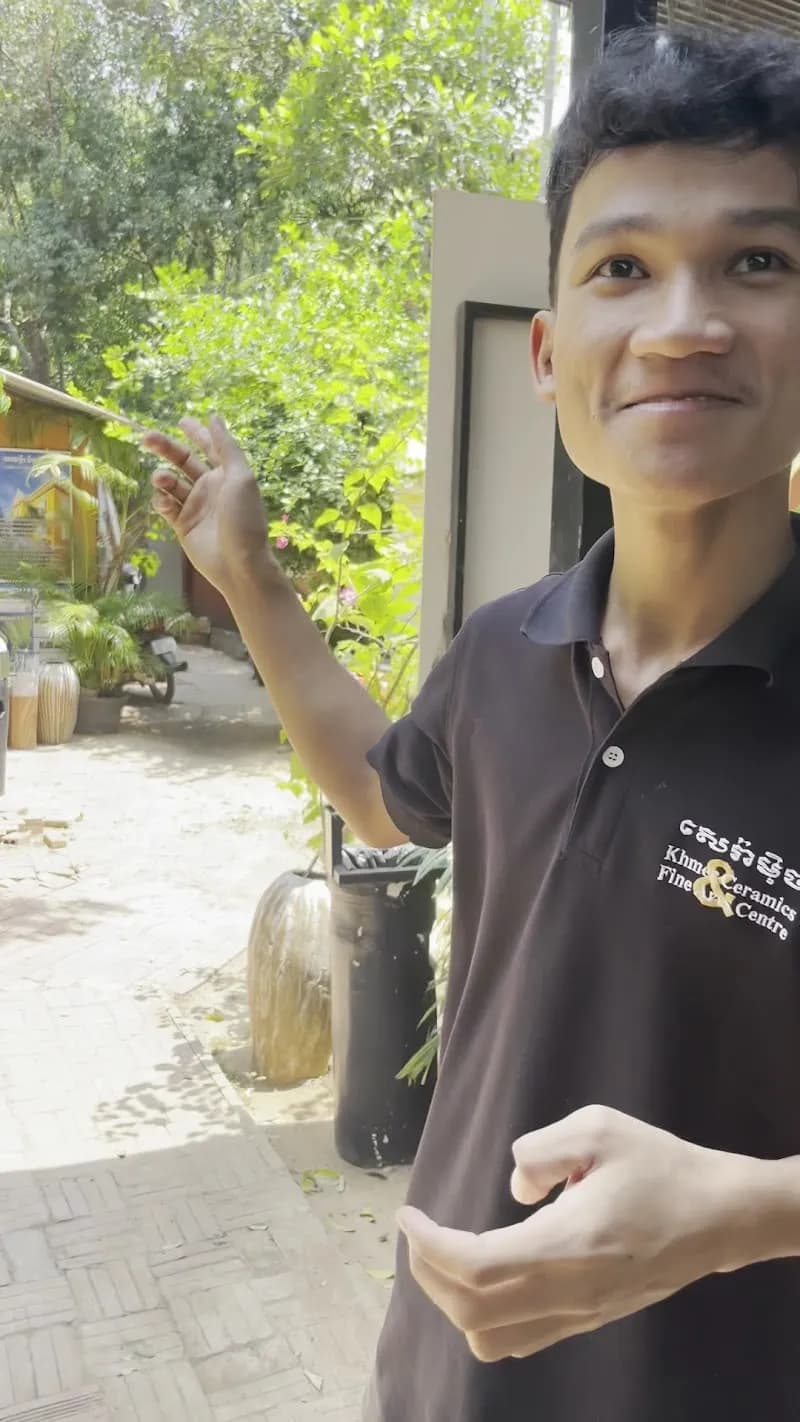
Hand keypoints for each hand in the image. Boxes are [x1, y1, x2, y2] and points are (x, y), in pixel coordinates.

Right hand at [143, 415, 275, 596]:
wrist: (239, 564)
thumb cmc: (244, 519)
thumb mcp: (240, 477)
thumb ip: (226, 447)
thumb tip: (214, 416)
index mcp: (227, 474)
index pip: (209, 447)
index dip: (197, 433)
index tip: (181, 420)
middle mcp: (210, 488)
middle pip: (183, 462)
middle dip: (166, 449)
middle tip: (147, 438)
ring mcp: (196, 507)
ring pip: (171, 483)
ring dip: (163, 477)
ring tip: (162, 480)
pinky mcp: (183, 525)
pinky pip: (166, 507)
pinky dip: (162, 502)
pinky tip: (165, 504)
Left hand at [399, 1105, 758, 1362]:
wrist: (718, 1216)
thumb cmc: (659, 1166)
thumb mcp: (597, 1128)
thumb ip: (539, 1151)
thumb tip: (516, 1188)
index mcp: (567, 1245)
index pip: (477, 1266)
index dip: (430, 1246)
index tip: (409, 1215)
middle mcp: (569, 1291)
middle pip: (473, 1312)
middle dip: (430, 1273)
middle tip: (418, 1232)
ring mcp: (580, 1313)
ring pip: (493, 1338)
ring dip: (456, 1300)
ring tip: (446, 1254)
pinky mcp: (588, 1319)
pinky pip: (520, 1338)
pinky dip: (486, 1314)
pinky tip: (487, 1272)